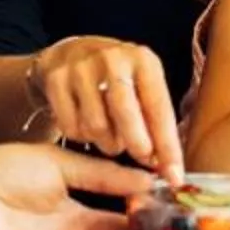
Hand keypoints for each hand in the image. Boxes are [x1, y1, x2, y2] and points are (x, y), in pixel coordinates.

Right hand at [31, 37, 182, 175]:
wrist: (71, 53)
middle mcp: (112, 59)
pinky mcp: (56, 80)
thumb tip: (167, 166)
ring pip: (97, 126)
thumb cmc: (117, 78)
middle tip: (143, 159)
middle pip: (126, 113)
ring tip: (111, 136)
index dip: (167, 145)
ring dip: (107, 142)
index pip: (159, 107)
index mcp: (142, 60)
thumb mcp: (143, 87)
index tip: (174, 175)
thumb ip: (155, 122)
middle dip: (137, 145)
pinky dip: (82, 137)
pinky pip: (71, 127)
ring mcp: (81, 68)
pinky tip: (87, 126)